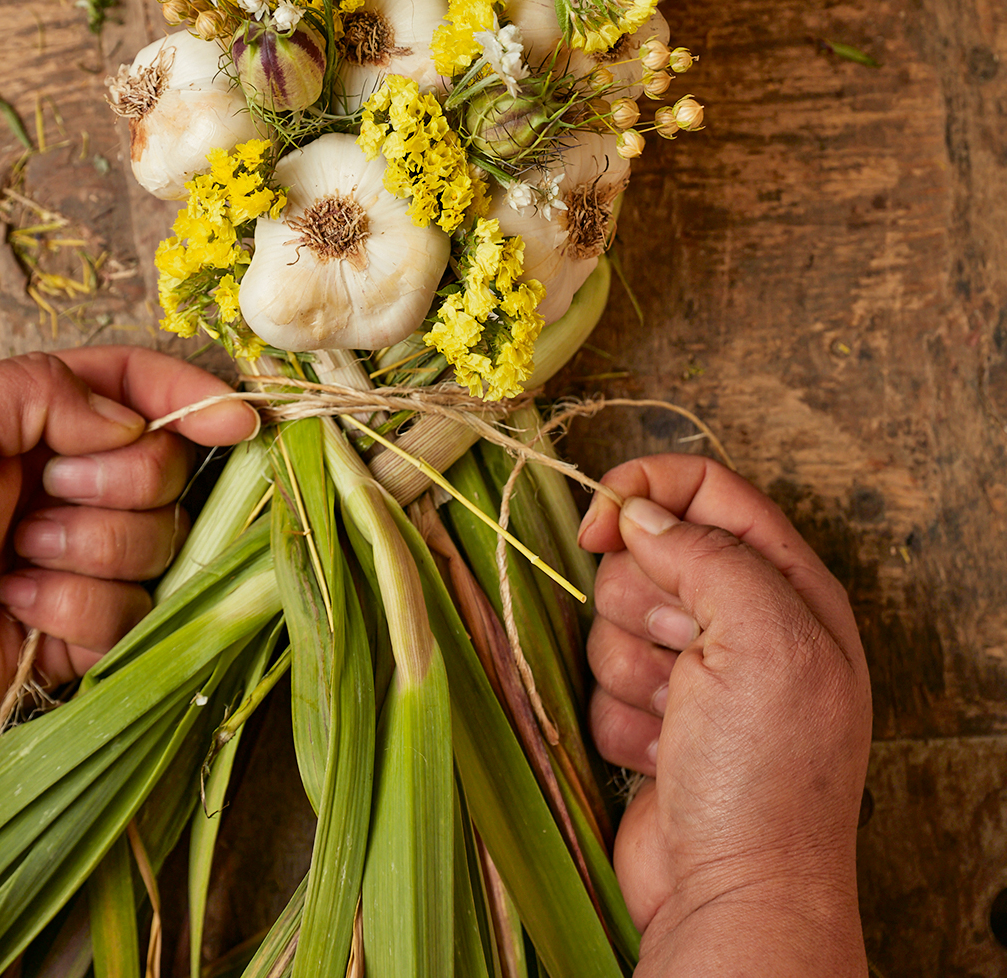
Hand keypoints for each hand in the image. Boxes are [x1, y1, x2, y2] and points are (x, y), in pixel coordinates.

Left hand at [0, 346, 258, 837]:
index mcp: (33, 422)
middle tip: (41, 501)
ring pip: (155, 544)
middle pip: (163, 468)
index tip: (237, 420)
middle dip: (115, 485)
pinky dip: (75, 615)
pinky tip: (16, 616)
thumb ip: (42, 392)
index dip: (191, 397)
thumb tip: (128, 421)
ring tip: (13, 566)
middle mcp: (63, 483)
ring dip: (85, 554)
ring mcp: (74, 558)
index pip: (135, 386)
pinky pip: (129, 616)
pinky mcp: (77, 631)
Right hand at [578, 455, 870, 976]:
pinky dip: (620, 720)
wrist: (738, 896)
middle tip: (686, 660)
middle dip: (644, 605)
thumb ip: (706, 553)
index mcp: (788, 586)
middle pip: (646, 553)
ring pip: (612, 620)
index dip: (647, 490)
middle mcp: (743, 621)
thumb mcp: (764, 638)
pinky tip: (663, 758)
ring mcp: (695, 675)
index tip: (599, 523)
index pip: (709, 490)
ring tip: (679, 720)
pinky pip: (599, 683)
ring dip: (632, 672)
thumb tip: (639, 513)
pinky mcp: (652, 720)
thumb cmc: (770, 776)